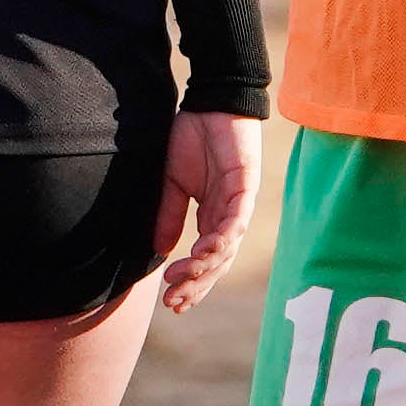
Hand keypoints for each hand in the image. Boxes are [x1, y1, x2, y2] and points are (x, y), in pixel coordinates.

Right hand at [152, 111, 262, 312]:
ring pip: (227, 247)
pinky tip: (203, 250)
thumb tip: (159, 250)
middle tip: (174, 302)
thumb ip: (169, 215)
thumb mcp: (172, 183)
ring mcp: (239, 203)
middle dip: (196, 285)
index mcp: (211, 216)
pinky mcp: (246, 186)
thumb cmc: (192, 139)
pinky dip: (221, 237)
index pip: (205, 261)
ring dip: (205, 266)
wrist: (209, 103)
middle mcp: (228, 216)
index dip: (190, 283)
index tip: (170, 302)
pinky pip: (236, 218)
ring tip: (183, 279)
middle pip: (218, 263)